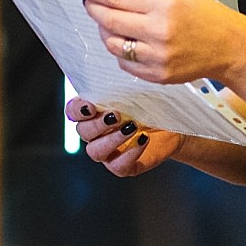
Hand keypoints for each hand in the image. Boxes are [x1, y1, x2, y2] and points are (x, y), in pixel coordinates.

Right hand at [65, 97, 181, 176]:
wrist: (172, 128)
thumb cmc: (151, 107)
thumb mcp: (136, 93)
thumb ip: (120, 90)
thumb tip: (116, 79)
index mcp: (94, 113)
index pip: (73, 111)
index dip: (77, 110)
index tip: (91, 106)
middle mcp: (96, 134)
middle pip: (83, 132)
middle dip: (98, 124)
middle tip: (117, 115)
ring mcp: (108, 152)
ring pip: (95, 151)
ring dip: (112, 139)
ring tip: (132, 127)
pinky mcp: (123, 167)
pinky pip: (118, 166)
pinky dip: (130, 153)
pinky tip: (143, 139)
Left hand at [78, 0, 241, 85]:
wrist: (230, 47)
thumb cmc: (207, 18)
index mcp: (165, 4)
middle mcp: (160, 31)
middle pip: (109, 20)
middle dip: (94, 9)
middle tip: (89, 3)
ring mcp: (158, 56)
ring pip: (112, 44)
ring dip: (104, 31)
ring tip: (108, 23)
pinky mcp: (158, 75)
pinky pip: (125, 63)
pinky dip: (120, 51)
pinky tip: (126, 41)